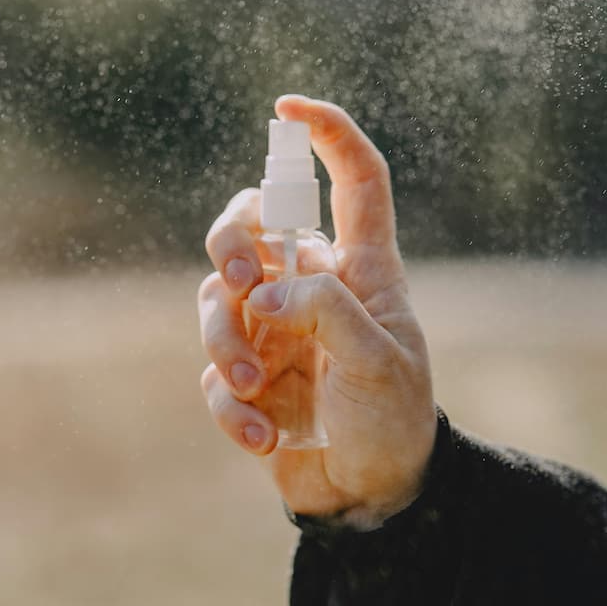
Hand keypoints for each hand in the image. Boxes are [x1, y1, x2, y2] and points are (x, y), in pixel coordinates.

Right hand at [198, 95, 436, 528]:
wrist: (370, 496)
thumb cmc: (392, 422)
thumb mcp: (378, 363)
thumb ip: (325, 313)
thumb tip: (260, 295)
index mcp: (360, 272)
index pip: (354, 183)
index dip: (327, 136)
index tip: (287, 108)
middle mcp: (308, 289)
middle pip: (251, 225)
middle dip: (231, 242)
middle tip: (242, 282)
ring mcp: (271, 332)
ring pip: (216, 299)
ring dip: (228, 343)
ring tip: (258, 389)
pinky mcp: (244, 378)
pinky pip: (213, 373)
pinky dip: (230, 405)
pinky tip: (262, 437)